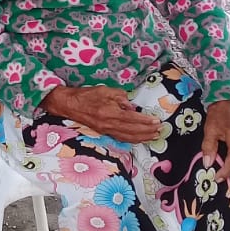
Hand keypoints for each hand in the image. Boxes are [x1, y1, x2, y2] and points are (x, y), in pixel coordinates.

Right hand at [41, 84, 161, 143]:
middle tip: (159, 130)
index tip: (156, 121)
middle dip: (147, 131)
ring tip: (153, 136)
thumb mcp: (105, 90)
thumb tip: (131, 106)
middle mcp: (108, 124)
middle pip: (132, 131)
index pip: (132, 119)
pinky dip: (132, 140)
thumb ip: (121, 97)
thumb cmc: (86, 95)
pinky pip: (121, 138)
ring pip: (128, 137)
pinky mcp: (103, 133)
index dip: (146, 121)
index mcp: (110, 113)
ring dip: (142, 138)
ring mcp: (106, 130)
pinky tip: (139, 139)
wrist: (69, 104)